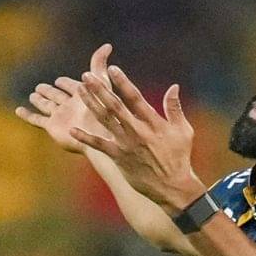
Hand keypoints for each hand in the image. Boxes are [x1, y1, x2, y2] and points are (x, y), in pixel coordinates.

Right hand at [15, 44, 112, 153]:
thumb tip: (107, 45)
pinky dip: (27, 115)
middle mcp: (71, 106)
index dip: (66, 83)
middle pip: (57, 96)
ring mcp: (61, 116)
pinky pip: (36, 119)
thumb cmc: (104, 108)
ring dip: (39, 100)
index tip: (60, 81)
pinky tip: (18, 110)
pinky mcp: (53, 126)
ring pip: (46, 106)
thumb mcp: (101, 80)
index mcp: (84, 95)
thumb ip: (99, 63)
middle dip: (49, 91)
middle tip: (40, 86)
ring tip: (33, 95)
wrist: (100, 133)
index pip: (71, 86)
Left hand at [71, 64, 204, 212]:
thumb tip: (173, 86)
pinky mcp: (119, 158)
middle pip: (115, 106)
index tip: (112, 69)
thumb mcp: (183, 131)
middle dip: (100, 89)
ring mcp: (126, 144)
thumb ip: (175, 108)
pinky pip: (99, 146)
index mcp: (153, 122)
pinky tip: (72, 130)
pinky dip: (85, 138)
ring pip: (104, 120)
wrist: (172, 186)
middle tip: (87, 76)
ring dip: (91, 104)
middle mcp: (137, 131)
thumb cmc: (179, 157)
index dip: (122, 82)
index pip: (135, 97)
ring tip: (79, 90)